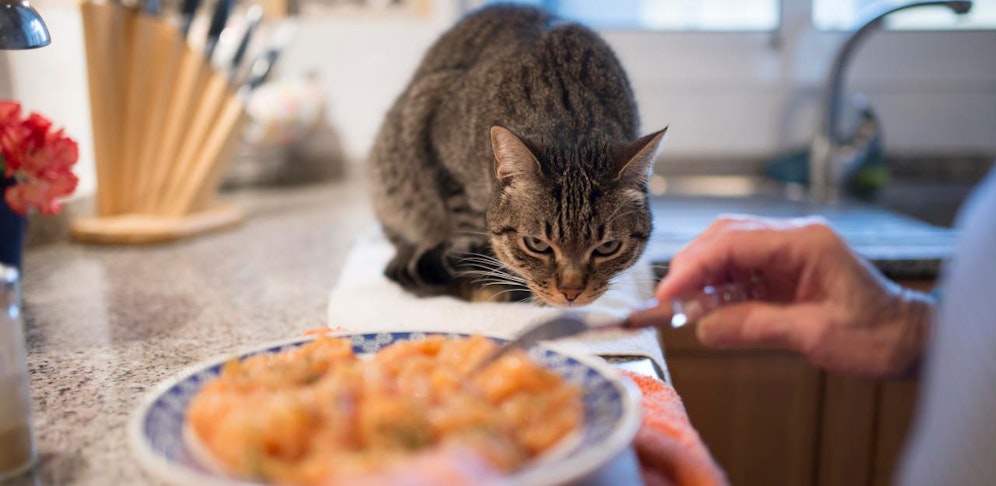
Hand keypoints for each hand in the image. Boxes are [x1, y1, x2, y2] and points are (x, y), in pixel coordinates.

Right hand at [647, 215, 933, 378]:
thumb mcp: (814, 335)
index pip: (733, 243)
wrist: (911, 341)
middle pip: (726, 238)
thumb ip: (755, 326)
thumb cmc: (877, 335)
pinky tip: (709, 310)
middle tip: (669, 301)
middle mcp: (795, 239)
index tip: (667, 294)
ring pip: (730, 252)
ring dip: (704, 278)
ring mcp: (791, 253)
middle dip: (692, 267)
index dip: (693, 267)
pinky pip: (743, 272)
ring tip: (686, 308)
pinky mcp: (788, 271)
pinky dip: (721, 290)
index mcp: (805, 243)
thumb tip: (703, 328)